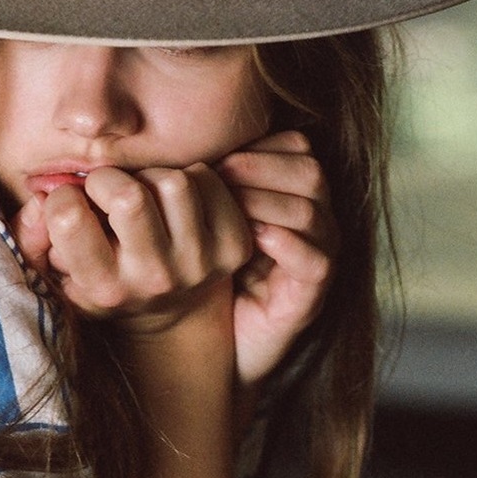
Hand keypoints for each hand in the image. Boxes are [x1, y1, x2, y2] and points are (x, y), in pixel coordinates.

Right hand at [12, 163, 252, 333]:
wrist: (172, 311)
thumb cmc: (103, 275)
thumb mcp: (53, 269)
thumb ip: (30, 235)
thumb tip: (39, 202)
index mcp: (103, 288)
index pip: (69, 217)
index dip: (63, 197)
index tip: (71, 204)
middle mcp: (153, 281)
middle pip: (128, 195)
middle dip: (108, 179)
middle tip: (106, 189)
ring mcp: (199, 265)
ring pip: (172, 182)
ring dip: (150, 176)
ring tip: (143, 193)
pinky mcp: (233, 247)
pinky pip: (208, 180)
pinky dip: (189, 176)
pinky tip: (175, 200)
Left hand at [216, 130, 336, 389]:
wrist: (219, 337)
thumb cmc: (206, 264)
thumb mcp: (201, 213)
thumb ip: (195, 176)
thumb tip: (159, 140)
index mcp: (290, 190)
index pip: (296, 146)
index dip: (259, 146)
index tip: (217, 157)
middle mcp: (312, 218)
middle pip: (309, 172)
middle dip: (262, 168)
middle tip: (221, 175)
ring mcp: (317, 255)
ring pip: (310, 212)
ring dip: (267, 202)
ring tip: (231, 207)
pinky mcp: (311, 295)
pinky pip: (315, 261)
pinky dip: (287, 244)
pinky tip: (256, 238)